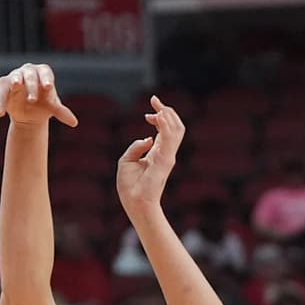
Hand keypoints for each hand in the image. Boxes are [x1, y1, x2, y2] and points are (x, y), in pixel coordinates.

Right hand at [0, 63, 77, 127]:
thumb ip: (61, 112)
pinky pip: (1, 91)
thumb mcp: (52, 108)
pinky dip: (1, 102)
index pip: (45, 72)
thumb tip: (74, 123)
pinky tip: (0, 113)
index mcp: (43, 73)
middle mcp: (29, 71)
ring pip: (15, 77)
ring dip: (15, 81)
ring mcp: (15, 76)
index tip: (48, 87)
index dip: (46, 79)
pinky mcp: (3, 85)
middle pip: (30, 75)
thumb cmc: (43, 105)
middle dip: (32, 86)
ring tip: (15, 85)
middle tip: (32, 100)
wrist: (29, 113)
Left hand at [116, 97, 184, 213]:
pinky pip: (169, 139)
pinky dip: (166, 126)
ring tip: (158, 107)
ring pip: (177, 130)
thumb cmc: (130, 186)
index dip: (160, 115)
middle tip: (154, 100)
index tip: (150, 108)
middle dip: (167, 111)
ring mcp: (167, 156)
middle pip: (175, 126)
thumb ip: (136, 147)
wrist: (134, 203)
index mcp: (158, 152)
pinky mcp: (165, 160)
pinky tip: (159, 116)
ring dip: (169, 115)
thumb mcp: (127, 160)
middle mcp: (165, 153)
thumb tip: (147, 138)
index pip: (165, 129)